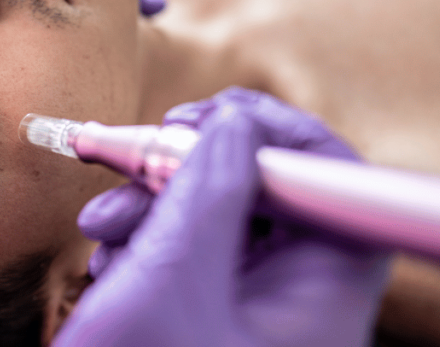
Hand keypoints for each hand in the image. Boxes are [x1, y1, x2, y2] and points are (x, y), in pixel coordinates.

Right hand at [54, 87, 389, 346]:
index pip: (334, 183)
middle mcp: (295, 305)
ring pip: (217, 223)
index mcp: (319, 297)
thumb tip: (231, 125)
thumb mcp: (171, 273)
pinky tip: (111, 258)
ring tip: (105, 225)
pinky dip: (145, 241)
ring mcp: (249, 318)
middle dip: (189, 169)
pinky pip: (189, 256)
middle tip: (136, 158)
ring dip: (153, 207)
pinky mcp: (208, 321)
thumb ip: (209, 186)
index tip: (211, 119)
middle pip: (266, 196)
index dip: (278, 134)